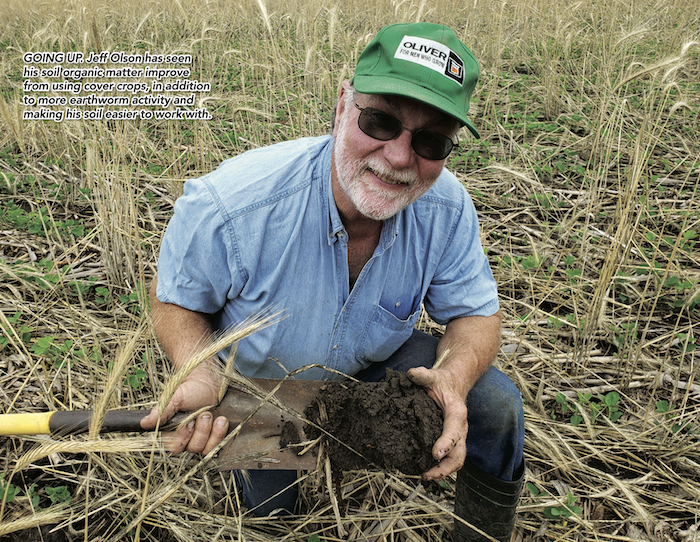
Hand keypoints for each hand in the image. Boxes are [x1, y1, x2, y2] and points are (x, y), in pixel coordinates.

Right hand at [140, 362, 228, 454]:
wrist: (210, 380)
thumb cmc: (190, 388)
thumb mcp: (174, 398)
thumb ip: (161, 412)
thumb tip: (143, 423)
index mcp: (174, 431)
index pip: (175, 447)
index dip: (184, 437)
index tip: (189, 422)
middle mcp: (189, 436)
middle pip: (193, 448)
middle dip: (201, 431)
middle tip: (204, 414)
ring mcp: (204, 436)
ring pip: (206, 449)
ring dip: (213, 433)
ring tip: (216, 416)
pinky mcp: (217, 434)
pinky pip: (219, 444)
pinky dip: (221, 433)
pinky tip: (222, 420)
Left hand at [407, 366, 468, 480]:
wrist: (454, 383)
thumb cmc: (442, 382)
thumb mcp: (433, 376)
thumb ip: (423, 375)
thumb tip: (411, 373)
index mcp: (457, 413)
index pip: (454, 431)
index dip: (446, 443)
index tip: (434, 453)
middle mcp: (460, 428)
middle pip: (459, 454)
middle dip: (445, 468)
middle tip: (427, 475)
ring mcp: (458, 437)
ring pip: (456, 460)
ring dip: (442, 472)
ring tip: (425, 478)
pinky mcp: (452, 441)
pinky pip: (450, 458)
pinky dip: (440, 468)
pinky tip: (425, 471)